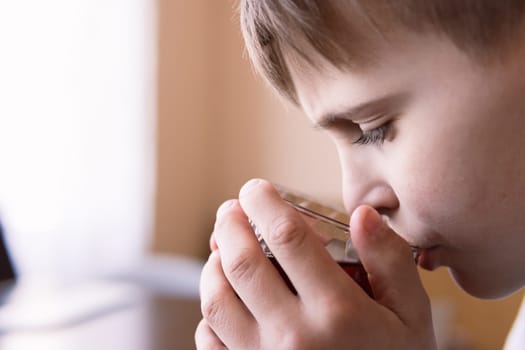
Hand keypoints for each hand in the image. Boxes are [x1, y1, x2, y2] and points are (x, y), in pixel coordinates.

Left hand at [195, 179, 436, 348]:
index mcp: (337, 311)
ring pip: (216, 300)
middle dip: (229, 225)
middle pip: (242, 263)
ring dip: (213, 264)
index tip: (256, 188)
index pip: (288, 237)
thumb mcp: (411, 317)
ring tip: (222, 248)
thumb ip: (391, 262)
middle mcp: (294, 335)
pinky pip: (211, 340)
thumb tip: (363, 215)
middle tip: (230, 209)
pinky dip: (210, 311)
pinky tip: (225, 297)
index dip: (264, 202)